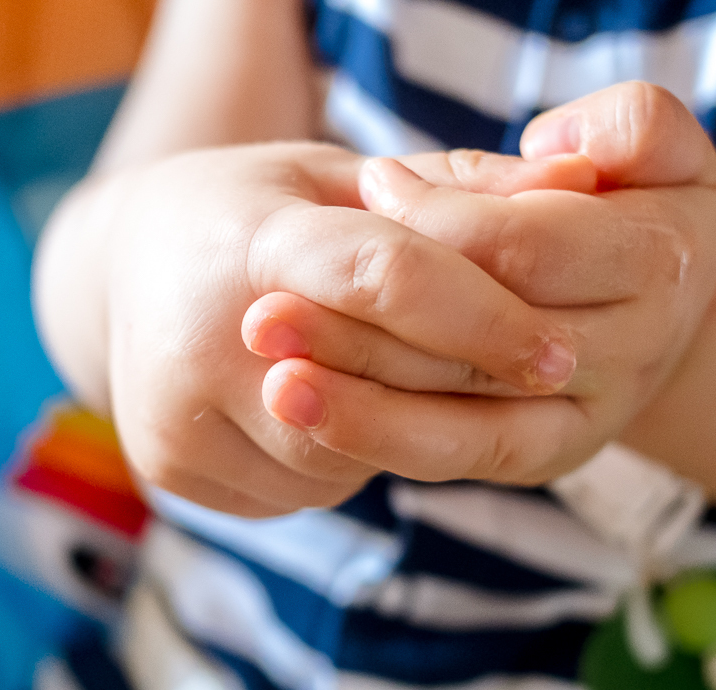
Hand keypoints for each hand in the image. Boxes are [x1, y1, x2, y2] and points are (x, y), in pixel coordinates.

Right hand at [38, 142, 575, 515]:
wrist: (130, 271)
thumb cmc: (260, 211)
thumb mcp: (342, 173)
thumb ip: (458, 187)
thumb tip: (584, 180)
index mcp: (250, 237)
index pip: (386, 279)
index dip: (487, 318)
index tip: (560, 353)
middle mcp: (198, 333)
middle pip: (379, 382)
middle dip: (468, 383)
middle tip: (536, 378)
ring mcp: (174, 416)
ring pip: (351, 455)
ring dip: (408, 427)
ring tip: (408, 373)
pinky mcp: (174, 472)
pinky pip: (311, 490)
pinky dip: (352, 459)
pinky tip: (350, 412)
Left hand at [248, 82, 715, 485]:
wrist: (656, 298)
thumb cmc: (637, 201)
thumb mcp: (653, 145)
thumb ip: (626, 126)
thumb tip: (553, 153)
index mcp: (661, 263)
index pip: (527, 245)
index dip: (438, 219)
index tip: (369, 184)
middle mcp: (634, 353)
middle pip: (487, 345)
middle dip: (374, 328)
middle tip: (267, 315)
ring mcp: (589, 416)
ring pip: (471, 421)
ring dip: (367, 406)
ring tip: (276, 385)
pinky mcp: (547, 453)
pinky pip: (463, 458)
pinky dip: (385, 441)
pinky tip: (313, 418)